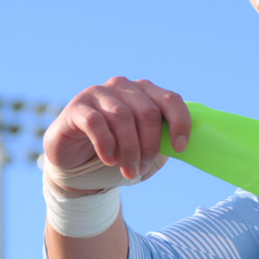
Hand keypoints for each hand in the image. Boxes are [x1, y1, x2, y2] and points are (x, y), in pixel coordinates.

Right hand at [44, 77, 191, 186]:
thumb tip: (182, 147)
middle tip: (143, 168)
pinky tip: (109, 160)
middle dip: (150, 145)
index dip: (180, 123)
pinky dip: (106, 144)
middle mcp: (123, 87)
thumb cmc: (116, 154)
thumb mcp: (144, 150)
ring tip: (128, 171)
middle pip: (148, 112)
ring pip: (123, 117)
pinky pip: (96, 122)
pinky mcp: (77, 106)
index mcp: (145, 92)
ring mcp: (99, 93)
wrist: (76, 165)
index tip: (180, 148)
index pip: (171, 100)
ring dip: (129, 150)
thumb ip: (163, 144)